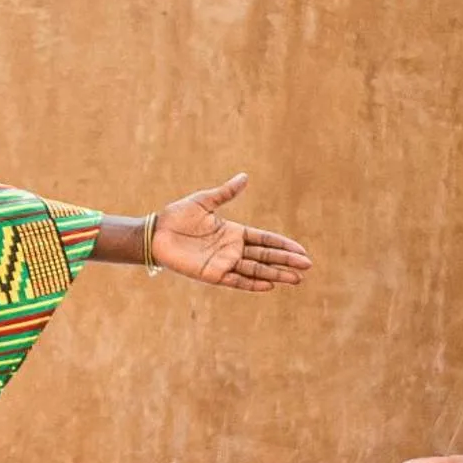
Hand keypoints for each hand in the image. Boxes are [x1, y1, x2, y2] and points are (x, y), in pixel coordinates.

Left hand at [152, 173, 311, 290]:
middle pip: (266, 257)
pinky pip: (236, 281)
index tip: (301, 251)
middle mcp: (232, 249)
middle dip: (286, 262)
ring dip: (276, 275)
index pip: (264, 240)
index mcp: (233, 232)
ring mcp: (223, 263)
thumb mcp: (204, 201)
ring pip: (256, 270)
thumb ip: (226, 192)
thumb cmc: (177, 216)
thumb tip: (245, 177)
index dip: (283, 245)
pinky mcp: (212, 274)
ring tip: (296, 279)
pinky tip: (269, 285)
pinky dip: (252, 283)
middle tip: (307, 267)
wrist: (156, 233)